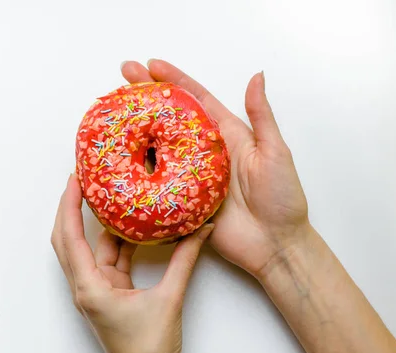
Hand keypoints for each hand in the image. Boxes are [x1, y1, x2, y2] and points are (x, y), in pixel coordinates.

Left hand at [51, 174, 213, 352]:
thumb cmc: (150, 352)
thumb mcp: (170, 299)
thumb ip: (185, 260)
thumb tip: (200, 229)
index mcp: (90, 288)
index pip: (70, 238)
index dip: (69, 205)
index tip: (74, 179)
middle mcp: (86, 287)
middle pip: (68, 240)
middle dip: (70, 209)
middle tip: (81, 179)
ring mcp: (95, 291)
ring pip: (88, 249)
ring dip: (95, 224)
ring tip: (105, 195)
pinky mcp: (107, 294)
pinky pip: (107, 261)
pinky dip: (116, 243)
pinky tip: (129, 227)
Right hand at [121, 60, 309, 277]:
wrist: (275, 245)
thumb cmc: (282, 199)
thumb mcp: (275, 152)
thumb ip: (262, 116)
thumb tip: (257, 76)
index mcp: (225, 136)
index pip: (195, 100)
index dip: (173, 81)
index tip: (151, 65)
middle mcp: (203, 153)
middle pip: (168, 120)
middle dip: (146, 97)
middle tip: (123, 78)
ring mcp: (189, 176)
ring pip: (157, 148)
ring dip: (136, 131)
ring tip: (114, 114)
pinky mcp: (181, 200)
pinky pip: (155, 183)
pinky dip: (138, 170)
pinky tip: (120, 158)